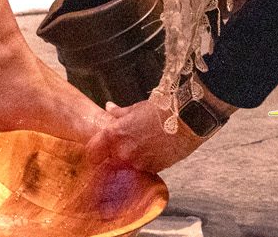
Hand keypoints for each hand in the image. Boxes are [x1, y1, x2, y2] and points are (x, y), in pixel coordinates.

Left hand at [87, 99, 205, 172]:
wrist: (185, 122)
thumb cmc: (158, 112)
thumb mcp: (134, 109)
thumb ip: (118, 113)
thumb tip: (108, 107)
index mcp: (113, 135)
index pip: (92, 152)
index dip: (94, 152)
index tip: (97, 151)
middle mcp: (122, 152)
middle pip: (108, 162)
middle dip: (112, 158)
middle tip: (119, 150)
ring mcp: (137, 164)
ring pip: (126, 167)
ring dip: (129, 161)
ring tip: (141, 148)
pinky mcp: (152, 170)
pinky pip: (142, 170)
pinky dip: (144, 164)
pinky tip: (152, 153)